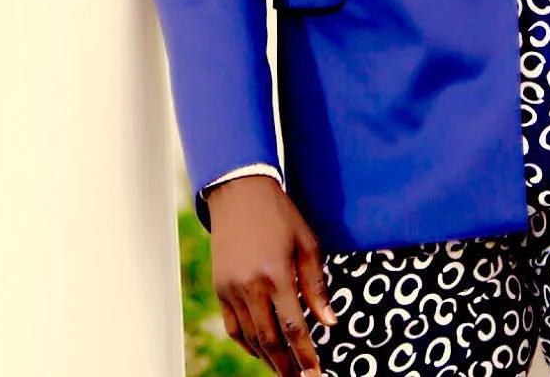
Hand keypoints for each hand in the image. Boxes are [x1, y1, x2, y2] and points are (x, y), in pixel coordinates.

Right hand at [207, 174, 336, 376]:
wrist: (239, 192)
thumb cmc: (279, 214)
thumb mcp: (306, 242)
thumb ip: (316, 285)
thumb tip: (329, 321)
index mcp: (276, 274)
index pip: (294, 328)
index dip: (305, 355)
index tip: (316, 373)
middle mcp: (251, 286)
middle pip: (270, 341)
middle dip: (287, 366)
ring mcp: (232, 289)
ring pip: (251, 338)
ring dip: (268, 359)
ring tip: (284, 371)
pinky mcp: (220, 288)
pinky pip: (233, 327)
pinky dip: (247, 343)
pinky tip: (261, 350)